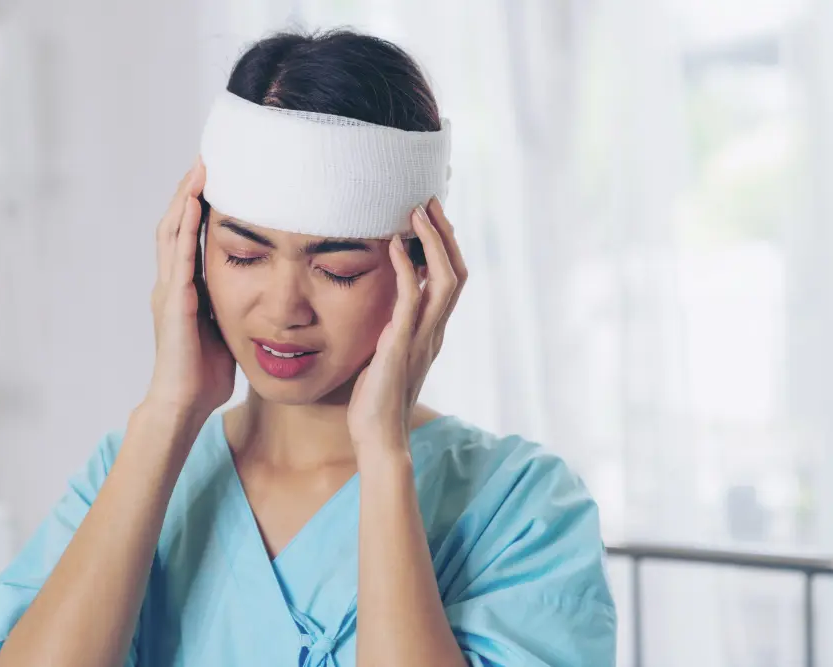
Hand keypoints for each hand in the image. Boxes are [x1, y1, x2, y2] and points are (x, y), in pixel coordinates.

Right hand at [145, 158, 234, 419]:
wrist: (184, 403)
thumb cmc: (205, 372)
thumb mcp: (225, 327)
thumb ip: (233, 304)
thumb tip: (260, 291)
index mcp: (185, 287)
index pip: (190, 234)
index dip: (200, 204)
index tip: (219, 175)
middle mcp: (172, 282)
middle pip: (176, 222)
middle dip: (191, 189)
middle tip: (208, 155)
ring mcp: (169, 289)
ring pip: (172, 230)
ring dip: (186, 196)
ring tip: (202, 165)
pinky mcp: (174, 300)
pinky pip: (179, 255)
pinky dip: (184, 226)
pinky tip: (194, 202)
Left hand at [347, 198, 467, 457]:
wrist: (378, 437)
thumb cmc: (375, 400)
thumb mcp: (385, 356)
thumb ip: (390, 331)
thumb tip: (378, 309)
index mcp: (432, 331)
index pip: (451, 280)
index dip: (446, 247)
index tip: (431, 218)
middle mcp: (434, 331)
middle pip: (457, 272)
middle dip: (445, 234)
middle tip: (429, 202)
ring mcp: (423, 337)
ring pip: (445, 280)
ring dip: (433, 242)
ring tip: (417, 212)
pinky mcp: (402, 345)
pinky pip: (411, 299)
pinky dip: (407, 268)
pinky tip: (396, 246)